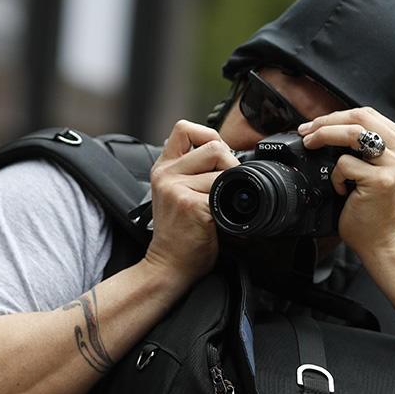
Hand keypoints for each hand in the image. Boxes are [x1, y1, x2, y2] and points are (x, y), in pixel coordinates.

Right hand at [145, 120, 239, 284]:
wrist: (168, 265)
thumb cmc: (179, 233)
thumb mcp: (176, 194)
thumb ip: (191, 171)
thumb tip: (227, 155)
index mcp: (163, 167)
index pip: (184, 128)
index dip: (209, 136)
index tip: (218, 157)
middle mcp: (166, 174)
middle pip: (214, 146)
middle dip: (230, 164)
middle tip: (227, 188)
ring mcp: (176, 188)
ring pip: (223, 172)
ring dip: (231, 191)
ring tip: (221, 209)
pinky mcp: (190, 204)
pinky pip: (224, 194)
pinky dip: (230, 209)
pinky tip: (221, 221)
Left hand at [298, 107, 394, 257]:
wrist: (383, 239)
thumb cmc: (374, 206)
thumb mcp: (376, 167)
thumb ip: (364, 145)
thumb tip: (327, 125)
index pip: (367, 114)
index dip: (336, 116)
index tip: (314, 125)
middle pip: (359, 117)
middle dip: (326, 122)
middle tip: (306, 132)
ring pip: (351, 134)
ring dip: (324, 136)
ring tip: (310, 145)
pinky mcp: (382, 180)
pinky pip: (346, 164)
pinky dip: (335, 175)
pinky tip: (340, 189)